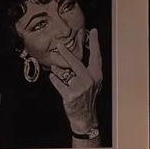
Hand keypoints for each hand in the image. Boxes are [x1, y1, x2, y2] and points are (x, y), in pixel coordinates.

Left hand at [49, 27, 102, 141]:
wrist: (85, 117)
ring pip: (65, 73)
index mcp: (97, 75)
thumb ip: (87, 72)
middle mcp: (90, 79)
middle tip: (59, 46)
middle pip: (76, 62)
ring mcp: (80, 87)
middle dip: (66, 53)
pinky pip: (58, 83)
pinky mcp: (70, 94)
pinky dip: (54, 79)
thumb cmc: (87, 99)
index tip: (93, 31)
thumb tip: (75, 59)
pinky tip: (53, 76)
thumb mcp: (92, 84)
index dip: (94, 43)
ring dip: (58, 69)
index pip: (96, 56)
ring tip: (54, 67)